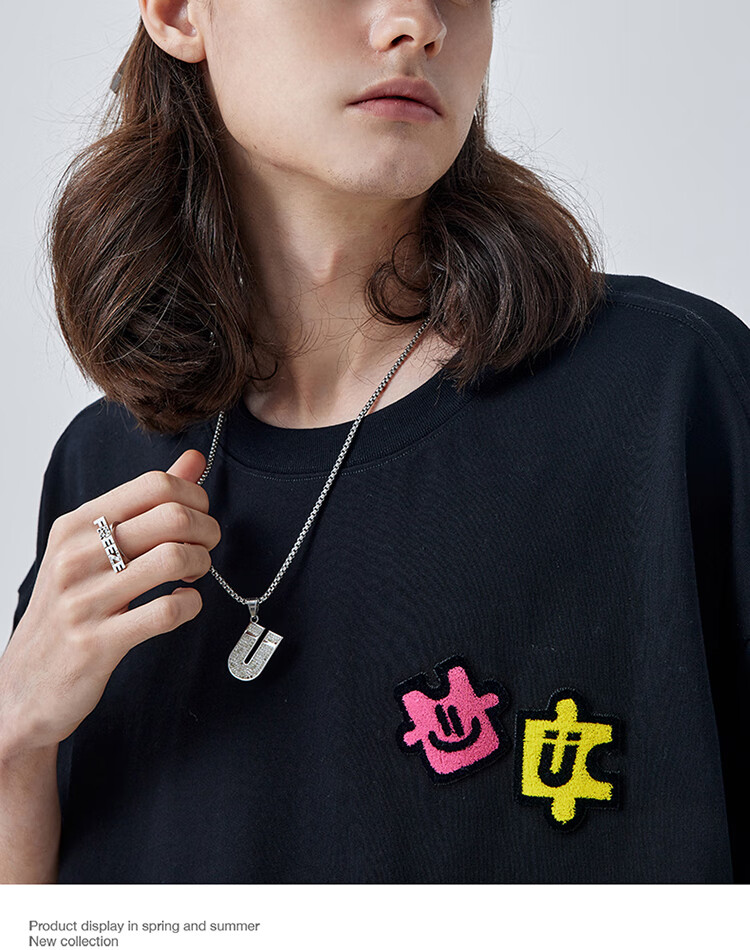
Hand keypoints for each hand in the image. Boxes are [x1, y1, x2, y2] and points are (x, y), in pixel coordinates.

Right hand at [0, 450, 220, 753]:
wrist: (25, 683)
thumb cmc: (69, 606)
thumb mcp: (94, 546)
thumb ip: (147, 501)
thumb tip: (194, 459)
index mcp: (75, 525)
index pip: (153, 485)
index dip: (195, 496)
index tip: (200, 516)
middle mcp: (75, 556)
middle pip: (171, 516)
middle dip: (206, 530)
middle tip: (205, 548)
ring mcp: (84, 600)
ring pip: (173, 558)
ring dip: (201, 565)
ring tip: (193, 576)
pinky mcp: (98, 642)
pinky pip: (166, 611)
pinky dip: (190, 605)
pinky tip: (183, 606)